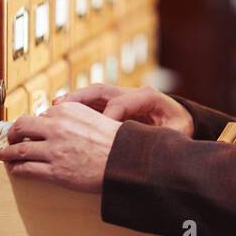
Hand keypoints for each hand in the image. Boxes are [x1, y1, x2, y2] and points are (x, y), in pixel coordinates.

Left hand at [1, 102, 123, 193]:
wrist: (128, 162)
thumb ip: (79, 118)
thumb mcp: (99, 118)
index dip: (37, 124)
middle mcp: (57, 127)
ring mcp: (54, 150)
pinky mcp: (54, 171)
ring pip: (19, 149)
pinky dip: (17, 169)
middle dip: (13, 133)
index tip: (34, 130)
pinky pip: (26, 169)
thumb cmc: (118, 142)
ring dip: (9, 153)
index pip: (42, 114)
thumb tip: (65, 122)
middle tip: (12, 138)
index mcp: (69, 111)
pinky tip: (15, 170)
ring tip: (5, 155)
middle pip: (22, 126)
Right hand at [55, 84, 193, 136]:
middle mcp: (132, 93)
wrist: (180, 119)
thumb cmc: (178, 128)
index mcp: (149, 98)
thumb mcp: (178, 133)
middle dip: (81, 98)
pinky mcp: (113, 105)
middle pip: (102, 91)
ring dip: (73, 101)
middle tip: (60, 108)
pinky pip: (92, 103)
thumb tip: (155, 144)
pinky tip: (60, 115)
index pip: (123, 102)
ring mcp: (121, 97)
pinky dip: (76, 107)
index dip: (110, 115)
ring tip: (54, 109)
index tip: (99, 131)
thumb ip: (166, 136)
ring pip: (93, 94)